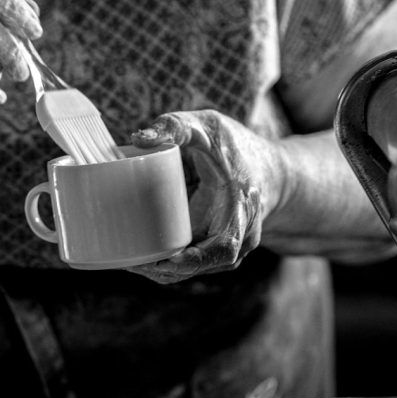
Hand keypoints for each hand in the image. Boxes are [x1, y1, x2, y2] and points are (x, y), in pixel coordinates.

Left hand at [127, 110, 284, 283]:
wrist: (271, 172)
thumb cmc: (238, 147)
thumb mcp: (209, 127)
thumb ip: (176, 127)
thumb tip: (138, 137)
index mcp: (242, 209)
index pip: (224, 247)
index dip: (196, 259)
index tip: (166, 260)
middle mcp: (239, 238)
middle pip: (201, 266)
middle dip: (164, 269)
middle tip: (127, 261)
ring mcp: (227, 249)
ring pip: (193, 270)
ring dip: (160, 271)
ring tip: (125, 261)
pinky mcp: (212, 249)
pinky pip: (189, 265)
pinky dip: (165, 265)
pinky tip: (137, 259)